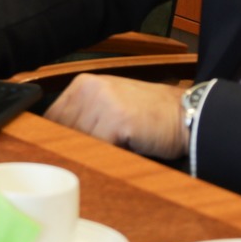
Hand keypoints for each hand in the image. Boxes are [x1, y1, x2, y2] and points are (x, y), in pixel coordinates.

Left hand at [44, 75, 188, 159]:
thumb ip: (84, 116)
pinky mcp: (116, 120)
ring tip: (113, 152)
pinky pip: (99, 148)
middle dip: (74, 147)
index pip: (53, 117)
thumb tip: (54, 140)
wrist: (186, 115)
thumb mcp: (110, 105)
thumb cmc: (149, 115)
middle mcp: (89, 88)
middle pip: (63, 130)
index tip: (62, 152)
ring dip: (93, 153)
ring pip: (80, 140)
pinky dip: (107, 156)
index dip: (57, 138)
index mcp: (83, 84)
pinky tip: (123, 153)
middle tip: (91, 157)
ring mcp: (102, 102)